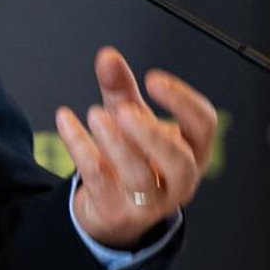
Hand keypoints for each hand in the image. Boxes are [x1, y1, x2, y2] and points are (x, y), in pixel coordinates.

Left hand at [55, 46, 216, 249]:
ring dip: (117, 144)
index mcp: (192, 151)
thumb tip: (107, 57)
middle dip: (152, 134)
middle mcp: (178, 180)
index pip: (203, 125)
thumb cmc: (130, 157)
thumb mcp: (129, 118)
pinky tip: (66, 121)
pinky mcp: (117, 212)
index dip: (183, 100)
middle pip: (179, 161)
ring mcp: (150, 202)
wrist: (111, 209)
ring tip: (95, 115)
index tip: (153, 79)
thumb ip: (121, 87)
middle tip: (125, 110)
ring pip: (140, 177)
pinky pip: (100, 180)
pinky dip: (81, 148)